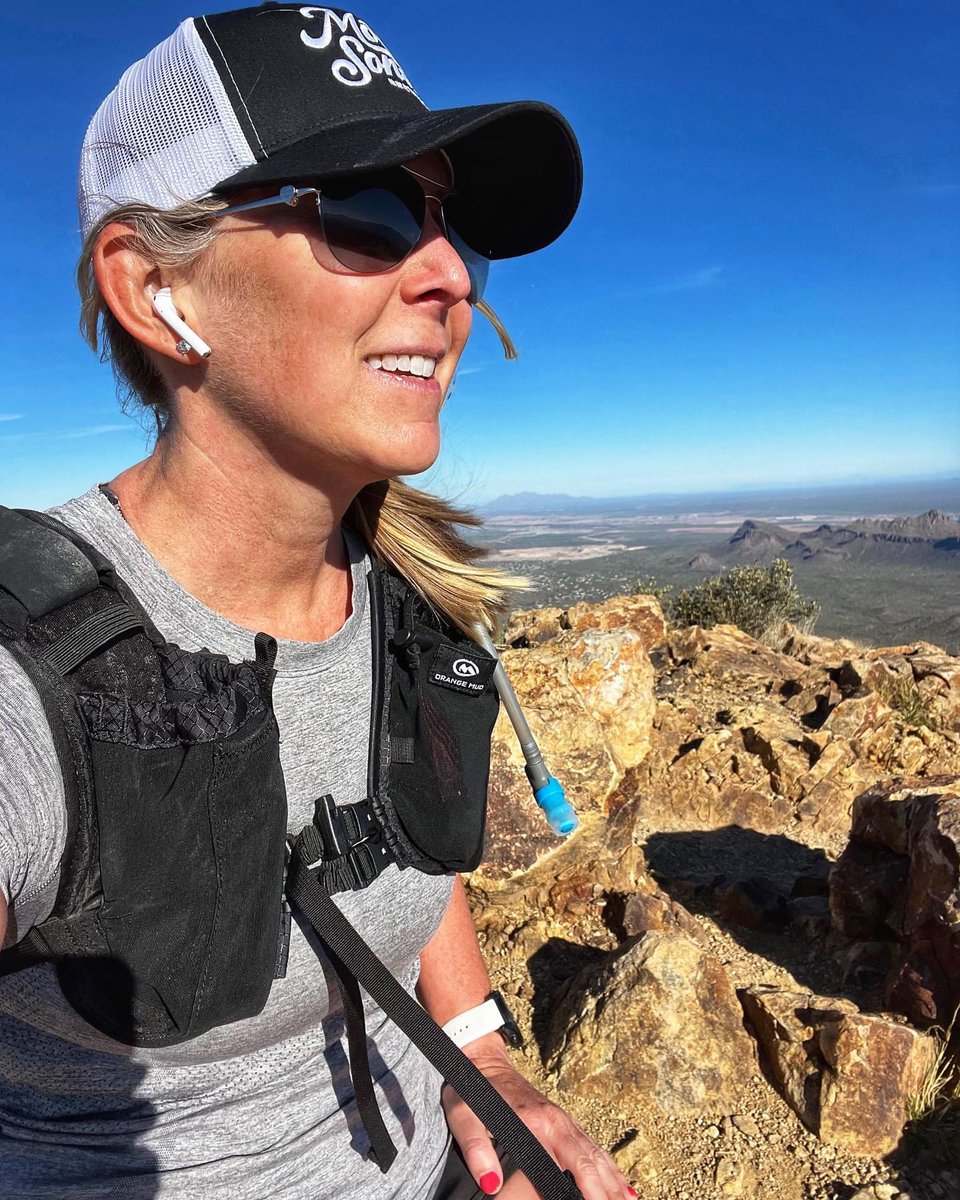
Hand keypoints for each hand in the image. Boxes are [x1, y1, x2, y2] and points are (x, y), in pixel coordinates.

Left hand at [442, 1040, 635, 1199]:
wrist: (481, 1060)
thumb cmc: (471, 1090)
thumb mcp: (463, 1119)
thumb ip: (476, 1150)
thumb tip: (492, 1183)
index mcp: (536, 1124)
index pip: (573, 1166)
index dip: (590, 1193)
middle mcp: (557, 1121)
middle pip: (593, 1162)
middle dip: (609, 1192)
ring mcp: (562, 1119)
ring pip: (597, 1154)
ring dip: (615, 1181)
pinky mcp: (561, 1120)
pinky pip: (592, 1146)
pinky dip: (609, 1167)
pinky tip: (620, 1184)